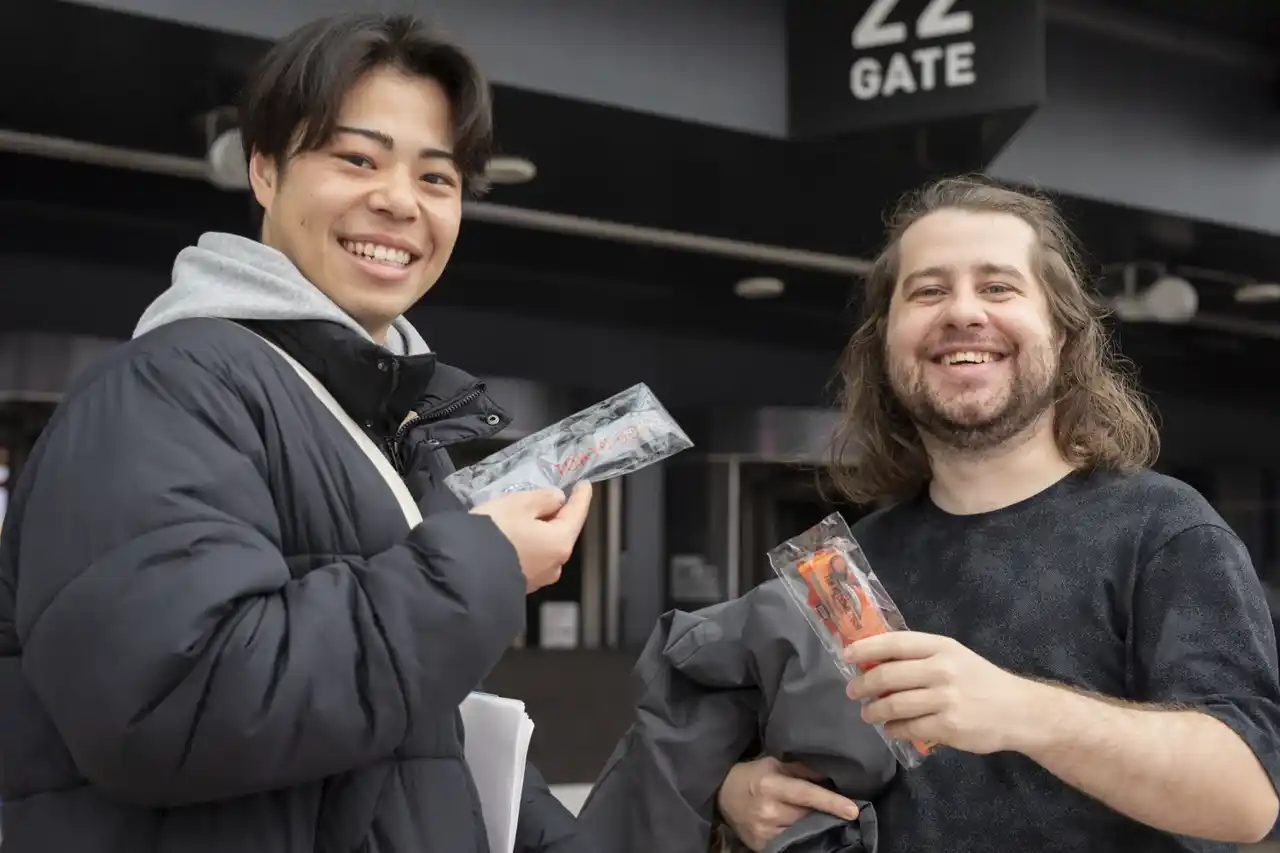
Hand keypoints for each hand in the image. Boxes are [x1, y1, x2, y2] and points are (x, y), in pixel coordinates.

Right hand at [471, 482, 592, 591]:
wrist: (463, 573)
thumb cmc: (495, 532)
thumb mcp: (519, 504)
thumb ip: (544, 499)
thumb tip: (557, 500)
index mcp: (560, 542)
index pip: (577, 513)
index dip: (581, 496)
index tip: (584, 485)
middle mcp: (555, 564)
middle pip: (562, 532)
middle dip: (557, 515)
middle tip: (550, 497)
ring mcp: (538, 579)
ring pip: (546, 547)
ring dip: (540, 531)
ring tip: (526, 516)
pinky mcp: (520, 586)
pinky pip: (531, 558)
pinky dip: (527, 545)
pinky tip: (514, 536)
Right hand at [716, 757, 859, 851]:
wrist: (723, 795)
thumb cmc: (753, 776)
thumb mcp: (774, 764)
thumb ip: (801, 769)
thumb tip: (830, 776)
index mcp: (771, 786)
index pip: (806, 794)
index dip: (830, 802)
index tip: (853, 810)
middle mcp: (768, 810)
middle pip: (808, 816)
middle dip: (824, 814)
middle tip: (840, 811)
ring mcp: (764, 832)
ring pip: (801, 832)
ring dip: (813, 826)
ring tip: (820, 820)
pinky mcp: (761, 846)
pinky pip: (790, 844)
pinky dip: (800, 837)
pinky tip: (805, 831)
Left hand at [843, 631, 1035, 754]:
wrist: (1019, 711)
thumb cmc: (980, 681)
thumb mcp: (954, 656)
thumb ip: (920, 656)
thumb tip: (874, 660)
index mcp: (941, 647)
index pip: (894, 642)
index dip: (865, 648)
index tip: (846, 656)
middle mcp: (941, 670)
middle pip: (887, 676)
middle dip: (862, 685)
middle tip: (852, 691)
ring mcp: (945, 700)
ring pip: (893, 706)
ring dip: (873, 711)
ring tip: (868, 713)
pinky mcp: (948, 727)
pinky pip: (908, 728)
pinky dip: (893, 730)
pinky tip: (890, 729)